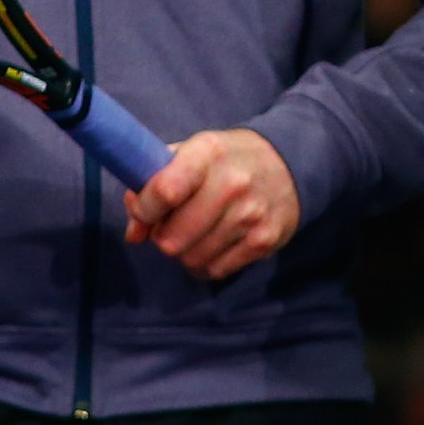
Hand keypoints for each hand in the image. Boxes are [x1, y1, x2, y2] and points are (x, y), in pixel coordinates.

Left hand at [122, 129, 300, 282]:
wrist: (289, 164)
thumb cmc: (226, 160)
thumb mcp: (190, 155)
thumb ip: (153, 186)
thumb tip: (133, 233)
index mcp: (207, 153)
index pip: (163, 191)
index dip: (143, 209)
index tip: (145, 211)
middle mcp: (232, 183)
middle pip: (171, 239)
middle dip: (163, 236)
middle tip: (174, 223)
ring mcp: (251, 215)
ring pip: (191, 259)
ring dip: (185, 251)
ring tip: (196, 232)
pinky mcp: (265, 241)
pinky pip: (215, 271)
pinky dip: (206, 263)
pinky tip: (214, 243)